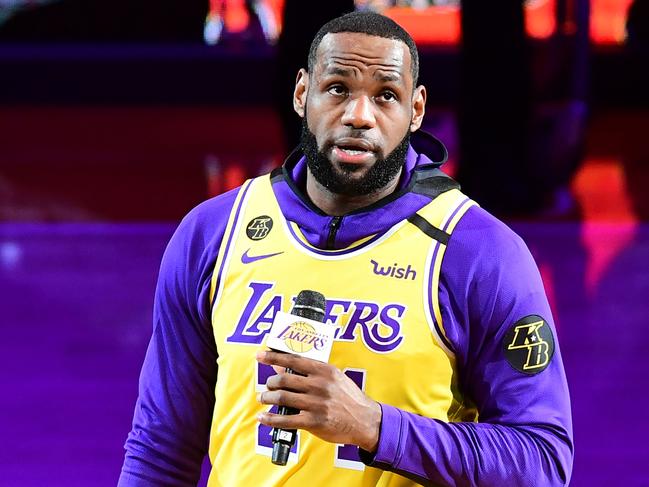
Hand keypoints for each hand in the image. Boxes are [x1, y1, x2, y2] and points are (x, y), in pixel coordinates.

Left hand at [255, 350, 381, 452]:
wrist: (365, 420)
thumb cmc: (347, 397)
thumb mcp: (333, 378)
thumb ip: (309, 371)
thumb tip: (282, 367)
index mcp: (323, 370)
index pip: (293, 360)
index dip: (273, 357)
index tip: (260, 356)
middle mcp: (318, 385)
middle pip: (283, 380)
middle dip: (270, 383)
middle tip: (267, 386)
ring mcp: (316, 404)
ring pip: (281, 398)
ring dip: (267, 398)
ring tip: (264, 399)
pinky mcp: (313, 422)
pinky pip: (285, 420)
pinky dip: (270, 419)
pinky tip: (263, 418)